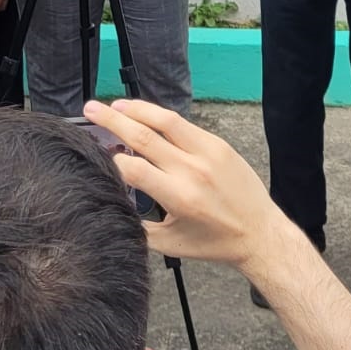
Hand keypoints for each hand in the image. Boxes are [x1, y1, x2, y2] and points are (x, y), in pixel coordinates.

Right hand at [83, 99, 277, 270]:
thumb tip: (111, 204)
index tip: (97, 155)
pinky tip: (144, 115)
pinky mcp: (218, 144)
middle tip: (90, 109)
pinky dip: (160, 117)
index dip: (110, 160)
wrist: (260, 233)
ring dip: (135, 109)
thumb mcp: (170, 244)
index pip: (134, 169)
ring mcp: (207, 153)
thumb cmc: (214, 242)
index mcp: (179, 197)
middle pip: (143, 136)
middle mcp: (192, 170)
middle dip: (112, 120)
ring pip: (165, 120)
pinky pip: (183, 125)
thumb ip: (138, 227)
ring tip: (113, 105)